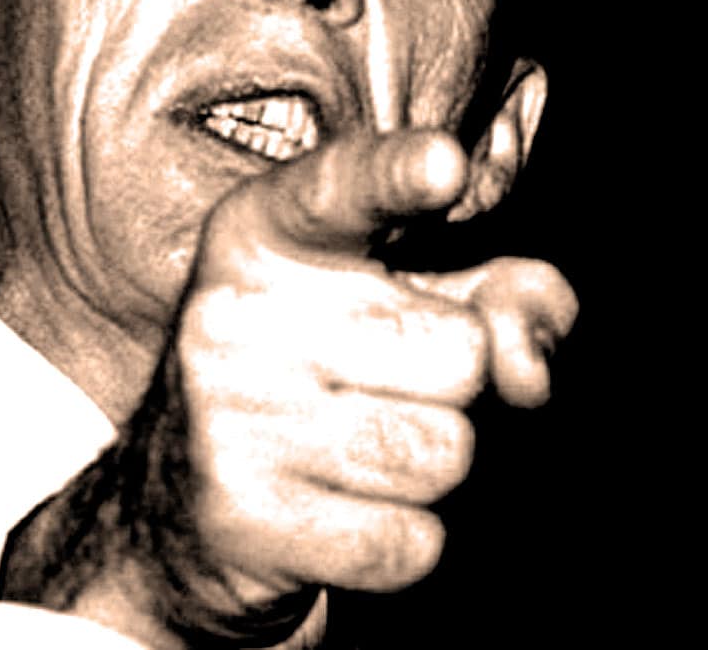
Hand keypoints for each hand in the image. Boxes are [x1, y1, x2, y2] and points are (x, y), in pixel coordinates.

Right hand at [177, 129, 576, 604]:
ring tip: (350, 445)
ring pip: (443, 454)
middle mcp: (235, 311)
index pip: (343, 191)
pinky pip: (410, 543)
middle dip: (451, 385)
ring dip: (427, 465)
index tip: (444, 164)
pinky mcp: (241, 517)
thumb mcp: (398, 301)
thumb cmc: (313, 368)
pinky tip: (335, 510)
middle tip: (374, 384)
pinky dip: (399, 540)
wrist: (177, 493)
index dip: (398, 176)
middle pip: (459, 354)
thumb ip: (496, 296)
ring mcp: (228, 414)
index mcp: (265, 233)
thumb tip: (530, 367)